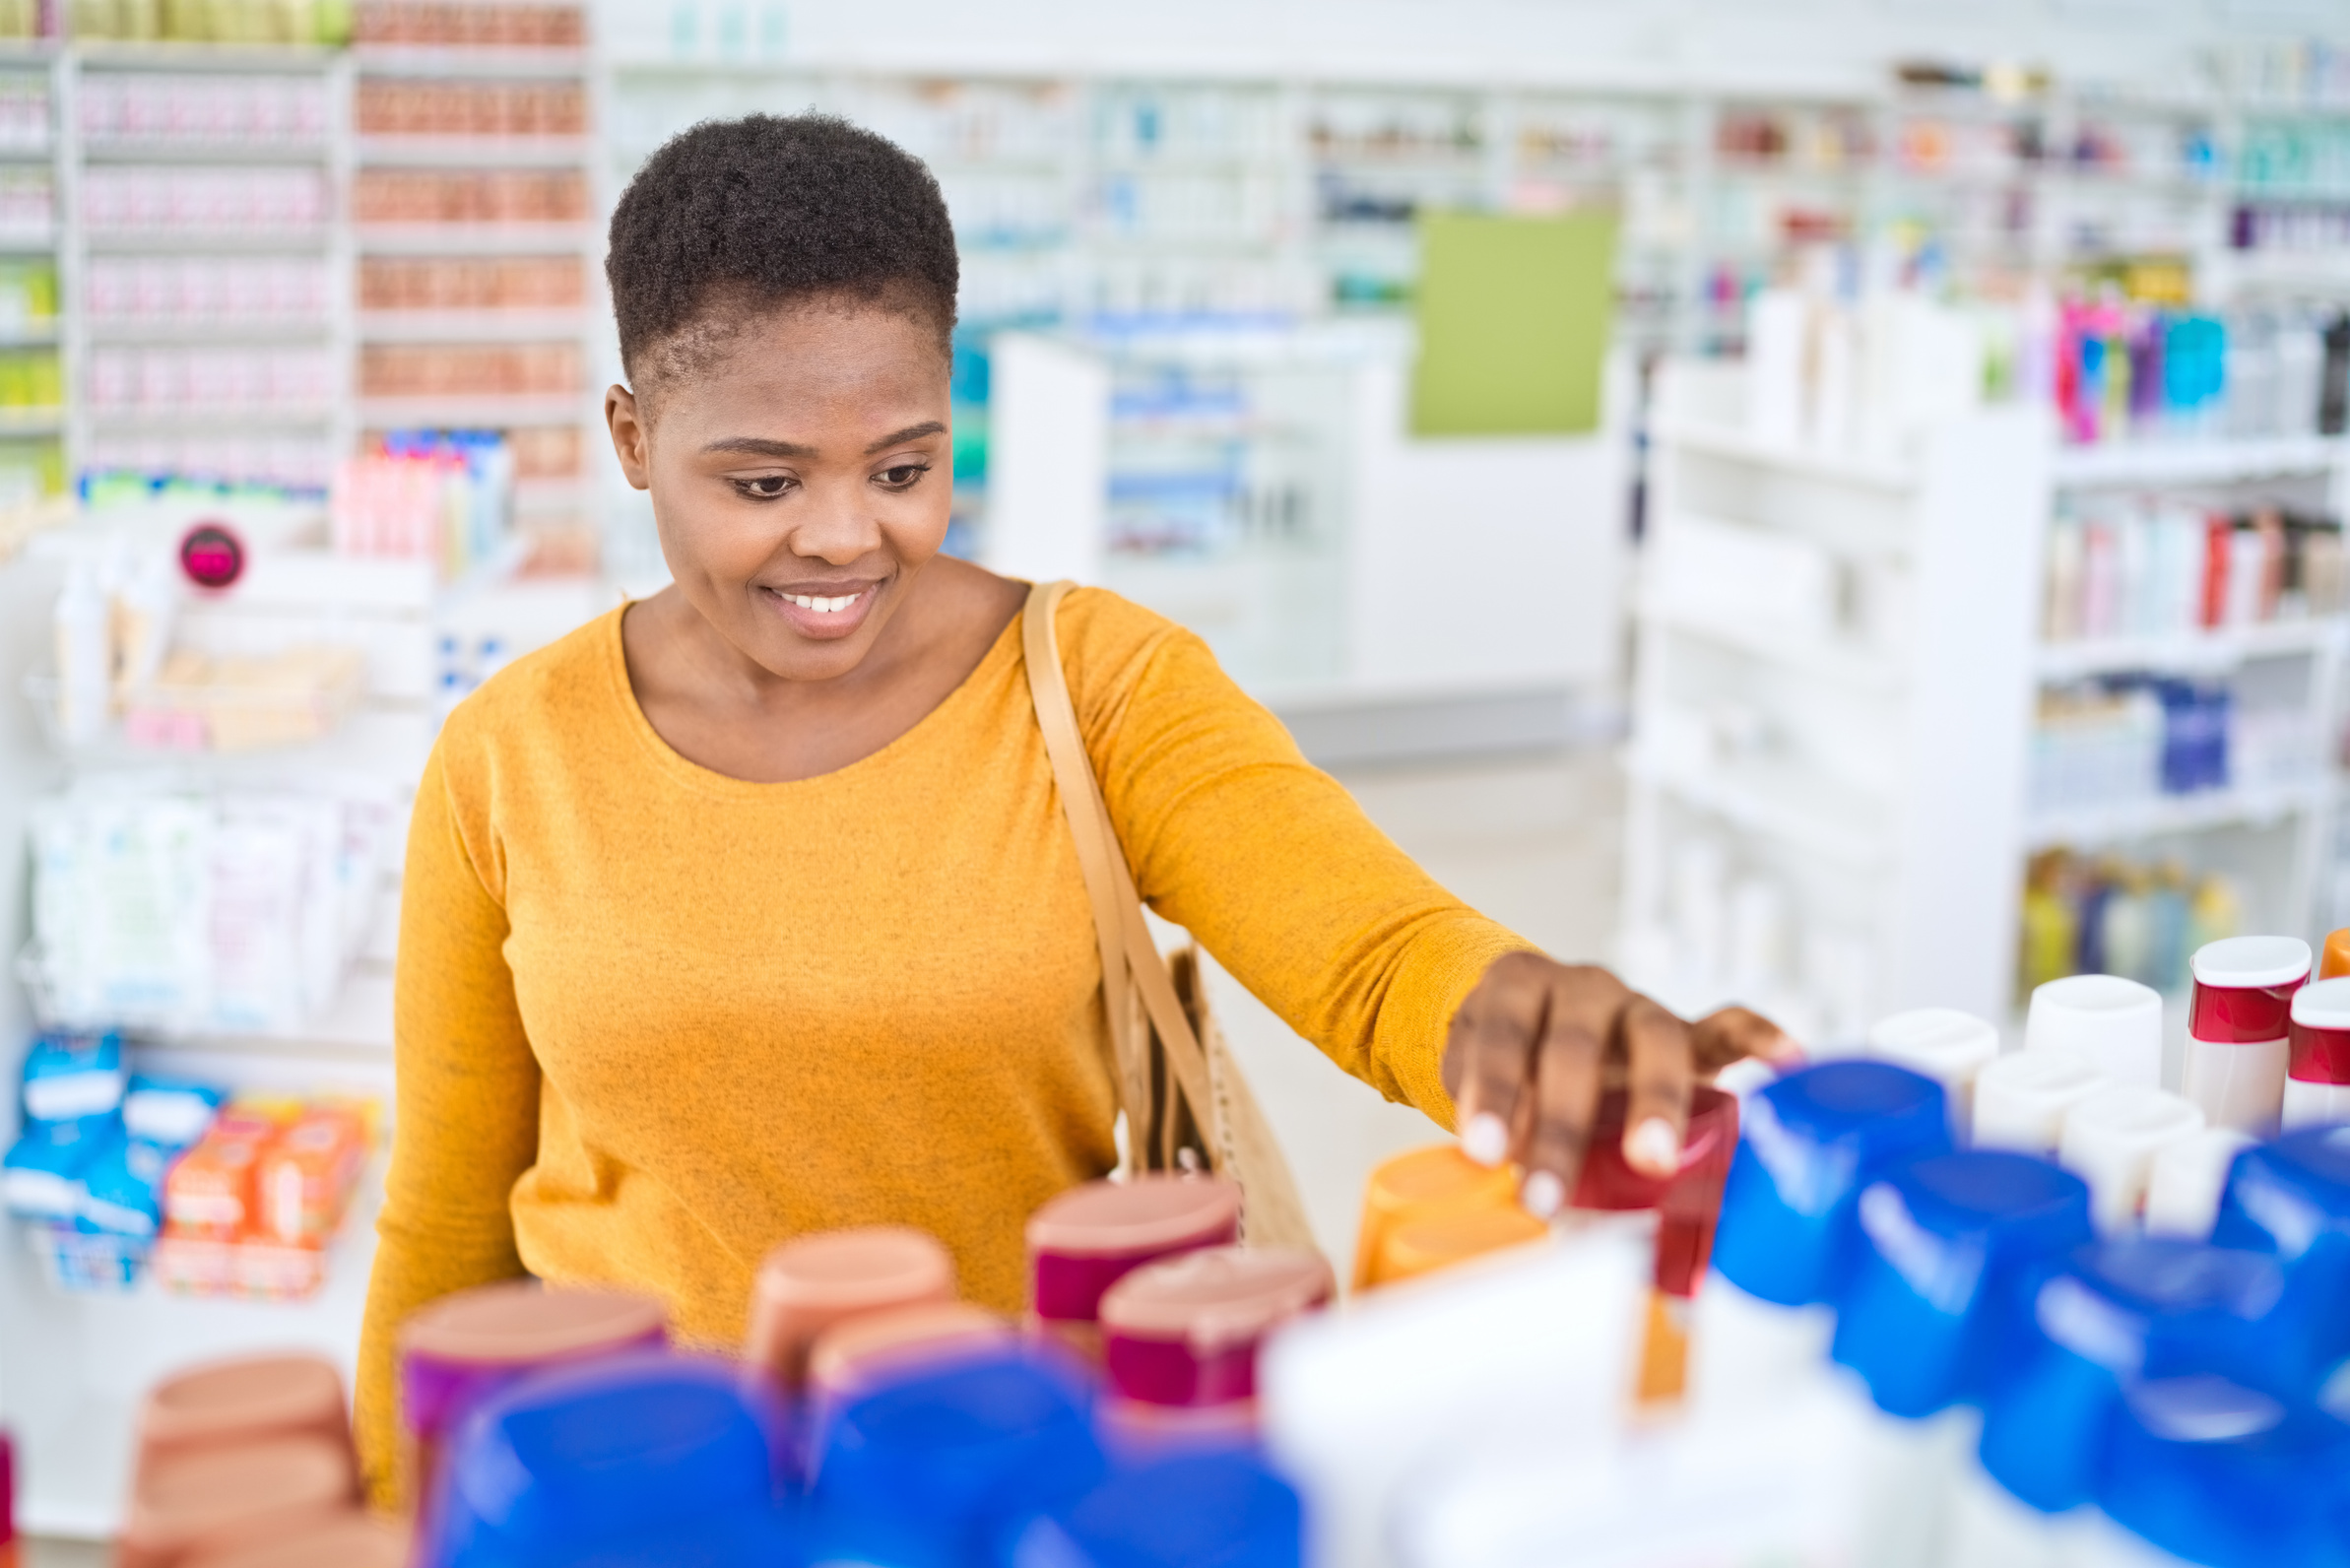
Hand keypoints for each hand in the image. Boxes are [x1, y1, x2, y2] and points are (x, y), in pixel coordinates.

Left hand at [1439, 953, 1801, 1216]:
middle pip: (1575, 1046)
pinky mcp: (1688, 1032)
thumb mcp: (1480, 1082)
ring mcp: (1638, 1007)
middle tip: (1548, 1192)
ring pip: (1655, 1039)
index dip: (1494, 1091)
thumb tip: (1507, 1196)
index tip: (1484, 1151)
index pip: (1503, 1035)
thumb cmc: (1508, 1065)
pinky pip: (1727, 1027)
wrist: (1537, 1023)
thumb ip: (1497, 1126)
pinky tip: (1786, 1059)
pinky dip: (1758, 1038)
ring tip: (1651, 1159)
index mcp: (1517, 988)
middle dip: (1561, 1125)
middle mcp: (1581, 987)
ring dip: (1652, 1102)